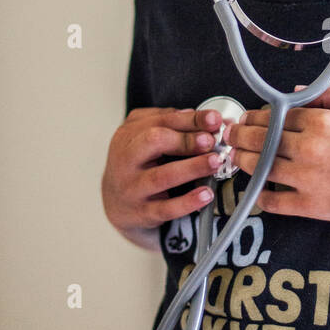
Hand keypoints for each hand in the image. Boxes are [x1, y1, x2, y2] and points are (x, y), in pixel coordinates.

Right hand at [101, 106, 226, 247]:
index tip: (214, 119)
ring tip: (214, 162)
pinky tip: (206, 194)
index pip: (161, 121)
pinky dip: (188, 202)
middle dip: (186, 140)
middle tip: (210, 141)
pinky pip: (166, 208)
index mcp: (128, 135)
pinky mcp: (141, 212)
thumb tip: (200, 117)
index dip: (191, 119)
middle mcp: (126, 159)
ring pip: (161, 176)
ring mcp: (132, 187)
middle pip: (153, 142)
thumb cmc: (135, 166)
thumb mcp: (143, 137)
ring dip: (192, 168)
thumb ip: (168, 123)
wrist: (115, 204)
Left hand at [229, 83, 329, 222]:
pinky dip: (260, 196)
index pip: (275, 115)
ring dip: (243, 161)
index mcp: (321, 122)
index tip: (248, 118)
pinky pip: (273, 202)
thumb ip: (328, 94)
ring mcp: (308, 179)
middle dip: (240, 135)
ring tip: (238, 157)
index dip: (256, 116)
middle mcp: (310, 149)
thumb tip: (292, 93)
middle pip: (260, 139)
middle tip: (231, 135)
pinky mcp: (310, 206)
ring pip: (259, 168)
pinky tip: (258, 189)